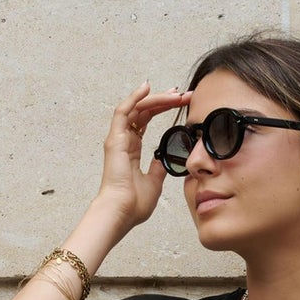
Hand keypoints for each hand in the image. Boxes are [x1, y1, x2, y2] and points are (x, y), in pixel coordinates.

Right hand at [96, 81, 192, 229]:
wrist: (122, 213)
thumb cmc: (134, 204)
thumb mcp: (155, 181)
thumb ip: (160, 166)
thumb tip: (168, 156)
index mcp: (131, 150)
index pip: (146, 121)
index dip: (163, 109)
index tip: (181, 103)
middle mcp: (124, 141)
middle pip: (144, 111)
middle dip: (165, 100)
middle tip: (184, 94)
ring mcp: (118, 139)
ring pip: (137, 108)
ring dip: (157, 98)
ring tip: (176, 93)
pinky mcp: (115, 139)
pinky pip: (123, 111)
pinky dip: (134, 97)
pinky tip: (147, 87)